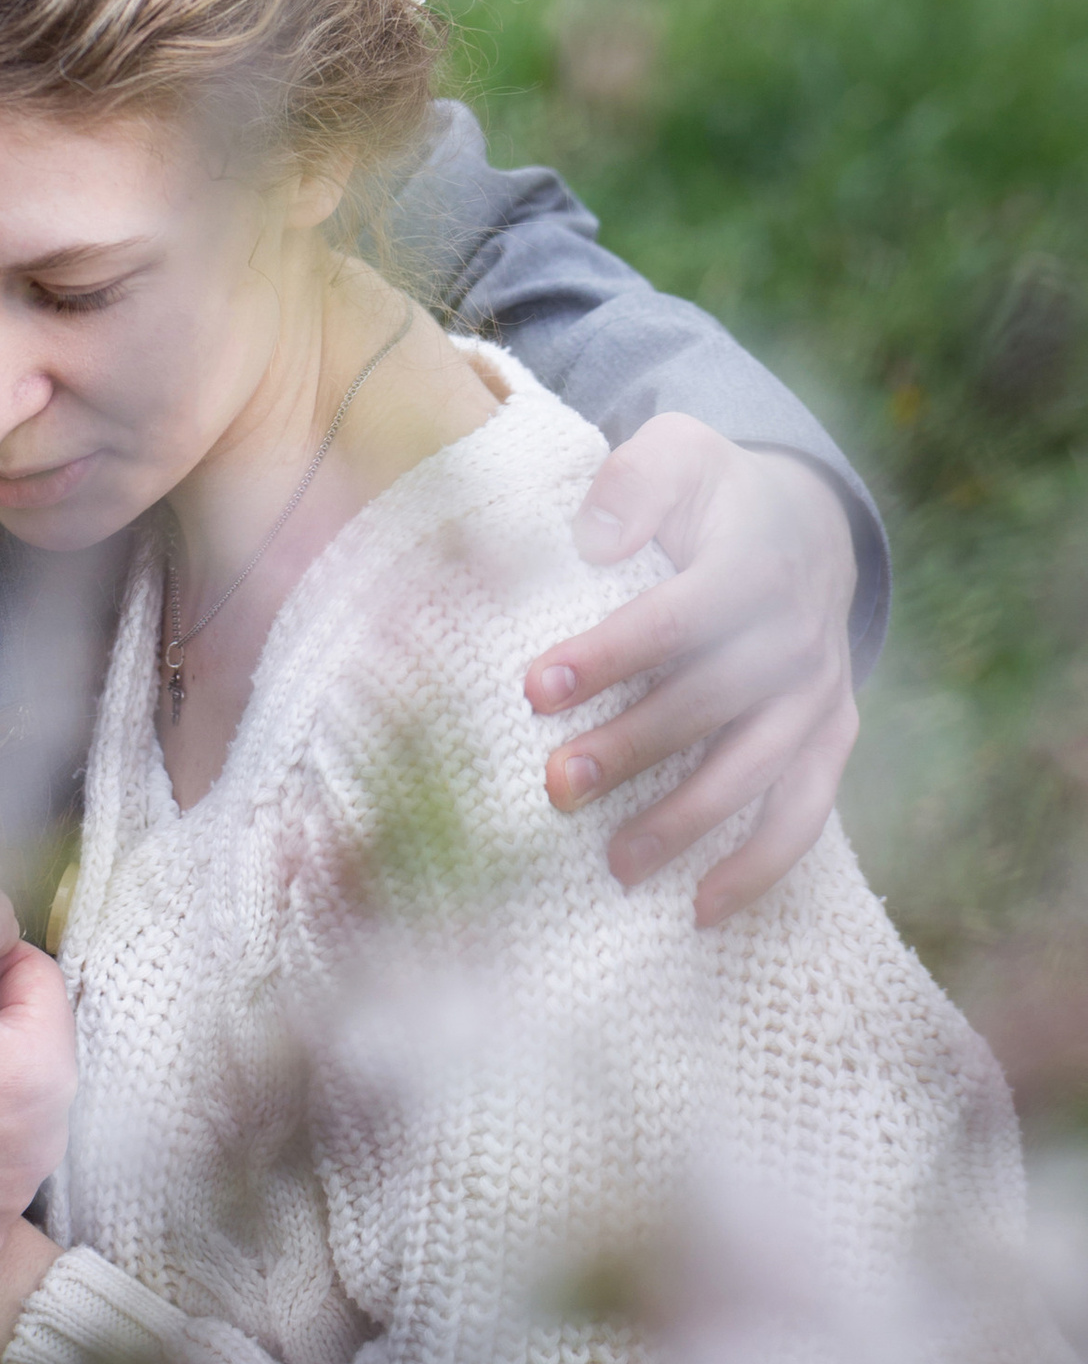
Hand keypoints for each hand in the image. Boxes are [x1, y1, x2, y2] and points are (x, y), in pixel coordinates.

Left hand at [525, 425, 860, 927]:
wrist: (807, 522)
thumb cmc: (713, 495)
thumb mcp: (676, 453)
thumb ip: (633, 483)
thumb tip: (592, 541)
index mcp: (756, 564)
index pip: (677, 617)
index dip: (608, 655)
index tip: (534, 688)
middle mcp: (798, 637)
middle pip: (712, 704)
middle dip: (632, 750)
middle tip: (553, 787)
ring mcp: (820, 695)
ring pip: (758, 771)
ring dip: (687, 823)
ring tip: (613, 865)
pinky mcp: (830, 738)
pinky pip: (805, 814)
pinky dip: (761, 867)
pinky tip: (700, 910)